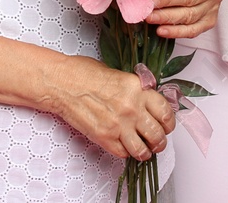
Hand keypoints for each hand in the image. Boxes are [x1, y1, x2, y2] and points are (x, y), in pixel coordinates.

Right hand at [46, 56, 175, 160]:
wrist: (59, 82)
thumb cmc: (82, 72)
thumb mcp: (117, 73)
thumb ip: (135, 89)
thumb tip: (148, 101)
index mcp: (137, 88)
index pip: (166, 112)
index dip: (168, 122)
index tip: (166, 124)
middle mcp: (131, 108)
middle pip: (158, 134)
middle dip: (160, 140)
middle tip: (157, 140)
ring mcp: (118, 125)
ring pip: (144, 150)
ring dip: (146, 151)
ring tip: (144, 148)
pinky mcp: (104, 138)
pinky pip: (124, 154)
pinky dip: (126, 153)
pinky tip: (124, 146)